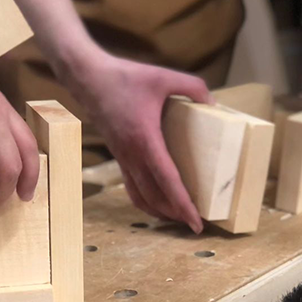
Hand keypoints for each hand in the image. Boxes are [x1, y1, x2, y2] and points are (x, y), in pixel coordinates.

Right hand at [63, 52, 209, 232]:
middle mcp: (132, 154)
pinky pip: (132, 186)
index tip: (196, 221)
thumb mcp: (163, 77)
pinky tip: (157, 203)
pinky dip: (145, 200)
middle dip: (176, 215)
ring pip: (141, 196)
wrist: (88, 78)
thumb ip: (193, 86)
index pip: (168, 181)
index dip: (183, 204)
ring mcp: (123, 157)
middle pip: (155, 197)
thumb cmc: (124, 77)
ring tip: (179, 218)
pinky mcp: (119, 155)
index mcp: (145, 139)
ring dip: (160, 211)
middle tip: (196, 224)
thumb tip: (213, 102)